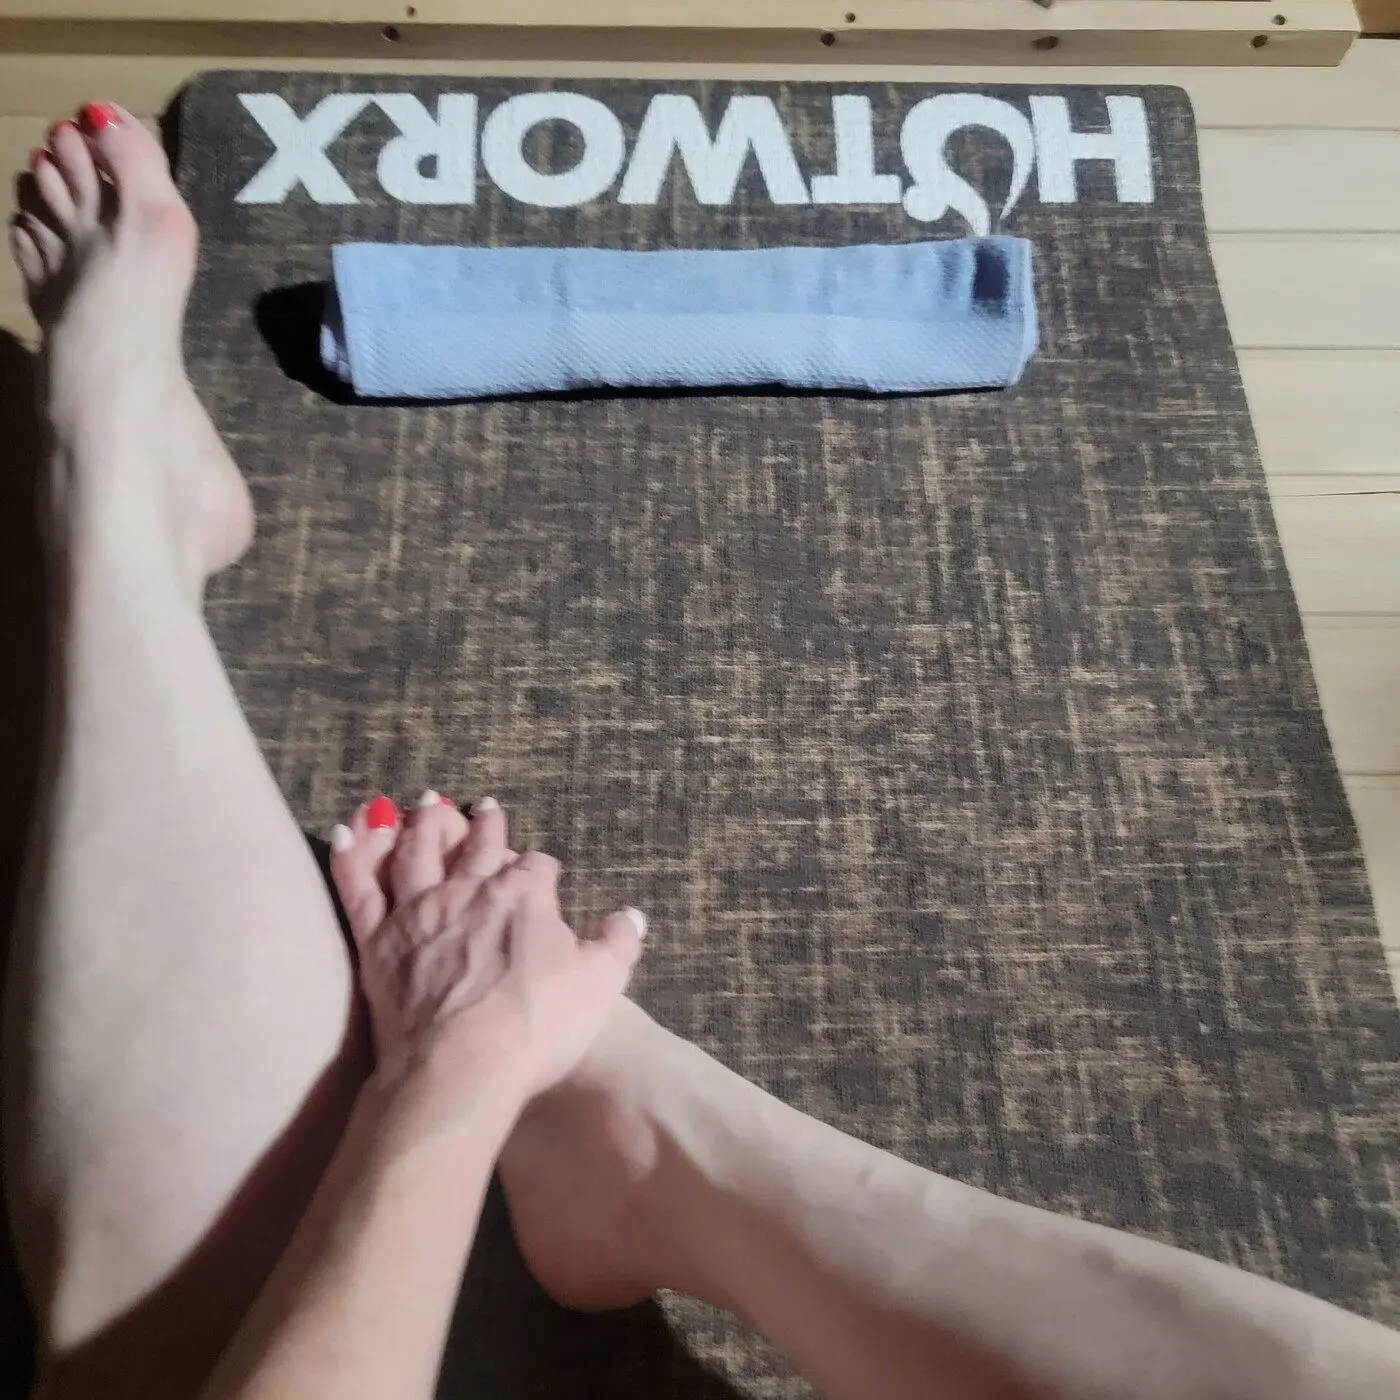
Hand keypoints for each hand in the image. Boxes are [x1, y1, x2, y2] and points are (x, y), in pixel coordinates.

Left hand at [328, 793, 644, 1110]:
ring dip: (421, 825)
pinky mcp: (378, 942)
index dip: (541, 868)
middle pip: (476, 847)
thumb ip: (617, 943)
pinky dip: (353, 857)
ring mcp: (418, 912)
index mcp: (525, 896)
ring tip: (422, 804)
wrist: (461, 1069)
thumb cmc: (537, 1027)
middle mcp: (469, 891)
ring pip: (416, 853)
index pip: (536, 866)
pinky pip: (359, 889)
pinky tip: (348, 832)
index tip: (543, 869)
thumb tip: (631, 915)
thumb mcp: (600, 985)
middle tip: (482, 807)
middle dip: (483, 826)